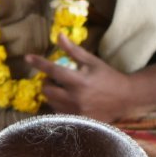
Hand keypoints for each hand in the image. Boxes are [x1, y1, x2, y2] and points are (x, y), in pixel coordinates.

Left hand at [24, 36, 155, 123]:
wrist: (128, 98)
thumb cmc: (109, 76)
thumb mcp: (92, 61)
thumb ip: (73, 51)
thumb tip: (59, 35)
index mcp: (80, 81)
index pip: (53, 71)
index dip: (39, 63)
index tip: (27, 57)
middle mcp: (76, 98)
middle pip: (47, 90)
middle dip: (47, 82)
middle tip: (56, 79)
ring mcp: (77, 112)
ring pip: (51, 102)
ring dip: (52, 94)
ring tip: (63, 89)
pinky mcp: (80, 121)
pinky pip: (59, 113)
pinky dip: (58, 105)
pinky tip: (67, 99)